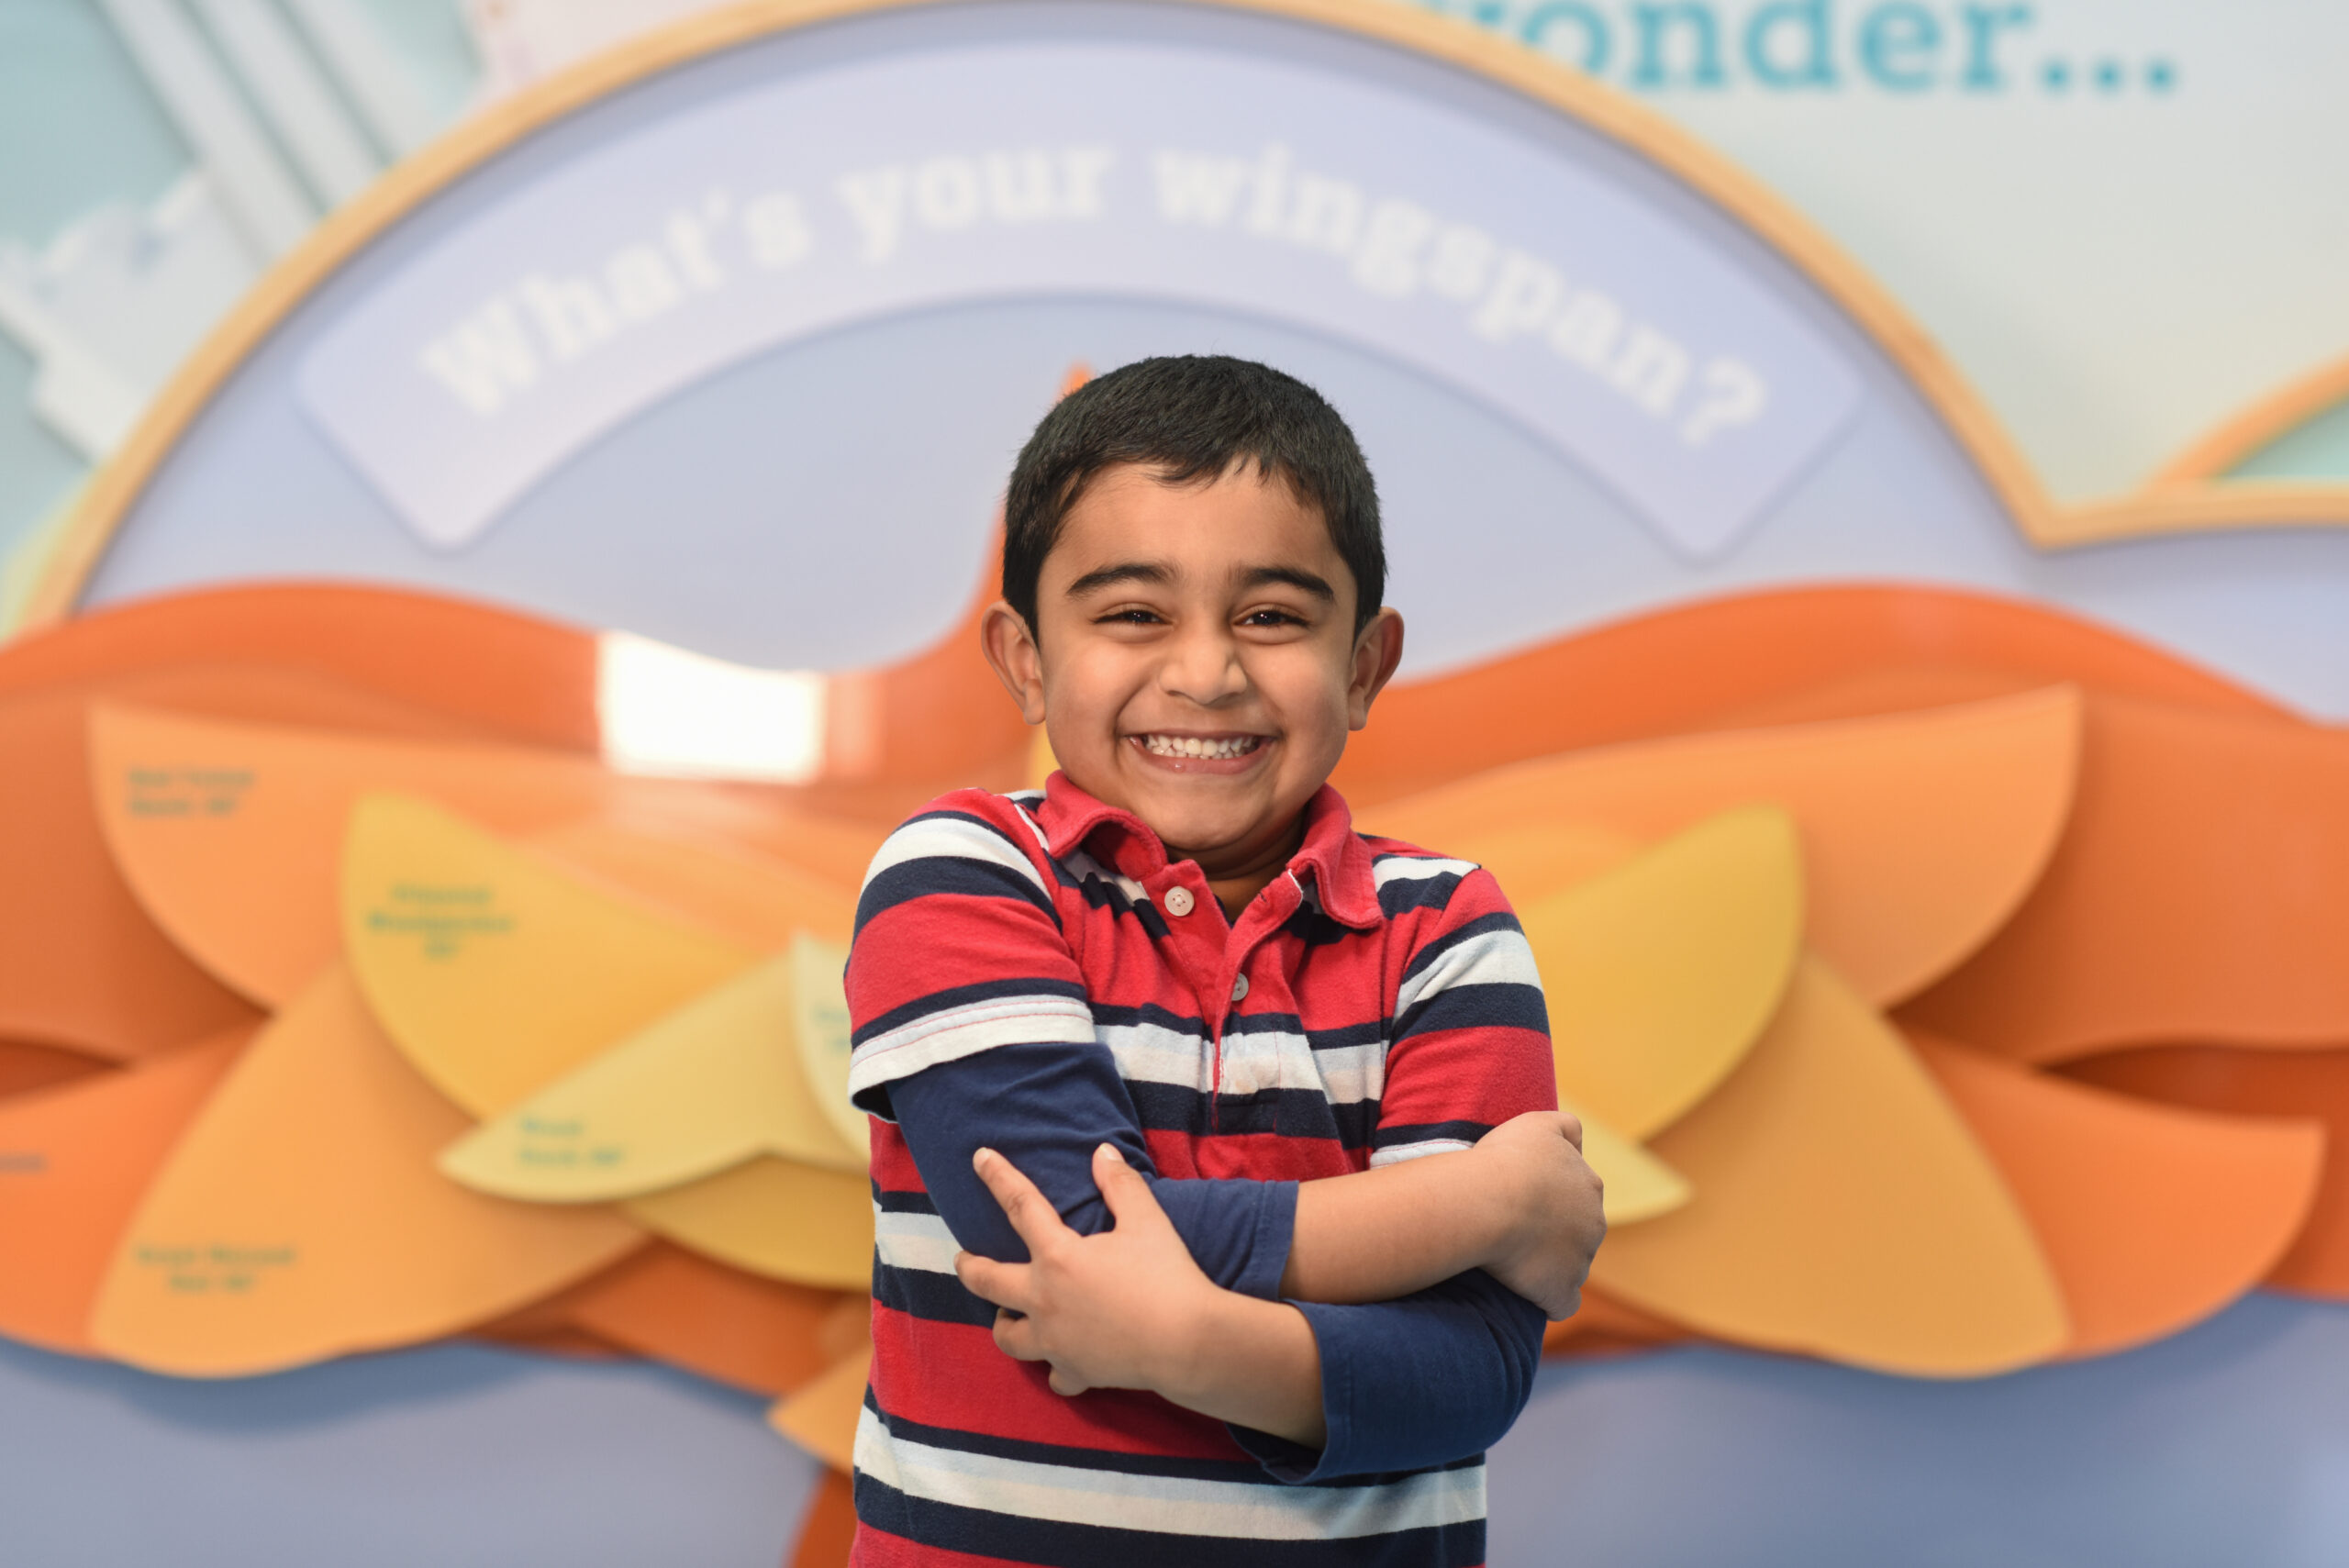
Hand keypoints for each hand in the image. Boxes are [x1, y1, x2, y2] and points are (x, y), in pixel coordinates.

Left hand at [954, 1143, 1223, 1397]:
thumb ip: (1121, 1184)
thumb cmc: (1166, 1276)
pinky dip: (1055, 1368)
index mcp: (1058, 1257)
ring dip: (1004, 1324)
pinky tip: (1060, 1365)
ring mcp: (1055, 1342)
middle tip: (964, 1260)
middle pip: (988, 1283)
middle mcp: (1044, 1300)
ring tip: (1006, 1317)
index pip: (1021, 1206)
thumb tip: (1102, 1152)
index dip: (998, 1178)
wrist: (1188, 1343)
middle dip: (970, 1268)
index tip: (979, 1158)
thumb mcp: (1147, 1220)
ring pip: (1009, 1338)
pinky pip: (1053, 1376)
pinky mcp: (1075, 1372)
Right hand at [1472, 1110, 1605, 1319]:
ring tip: (1510, 1259)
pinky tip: (1528, 1294)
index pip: (1577, 1196)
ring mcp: (1581, 1262)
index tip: (1519, 1198)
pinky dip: (1549, 1301)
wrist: (1492, 1201)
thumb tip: (1577, 1142)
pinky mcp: (1561, 1292)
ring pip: (1570, 1267)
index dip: (1549, 1199)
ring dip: (1547, 1265)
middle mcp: (1594, 1225)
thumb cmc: (1509, 1159)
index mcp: (1590, 1187)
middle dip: (1553, 1233)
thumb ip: (1566, 1128)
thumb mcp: (1540, 1124)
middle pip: (1578, 1233)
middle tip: (1512, 1227)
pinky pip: (1561, 1303)